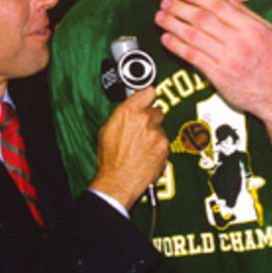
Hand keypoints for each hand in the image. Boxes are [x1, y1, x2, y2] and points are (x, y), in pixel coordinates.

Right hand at [90, 86, 168, 208]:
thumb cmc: (110, 159)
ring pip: (161, 128)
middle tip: (142, 132)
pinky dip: (158, 147)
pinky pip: (164, 142)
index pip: (148, 92)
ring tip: (142, 148)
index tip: (149, 98)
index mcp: (128, 112)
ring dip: (154, 135)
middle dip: (151, 120)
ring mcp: (156, 132)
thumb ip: (122, 117)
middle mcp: (144, 119)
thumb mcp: (107, 131)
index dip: (148, 97)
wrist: (119, 180)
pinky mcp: (164, 146)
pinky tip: (148, 154)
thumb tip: (129, 112)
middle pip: (157, 111)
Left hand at [155, 0, 271, 123]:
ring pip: (194, 37)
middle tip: (165, 2)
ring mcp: (228, 59)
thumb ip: (245, 13)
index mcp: (252, 28)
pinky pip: (194, 58)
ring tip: (160, 18)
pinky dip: (177, 47)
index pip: (219, 7)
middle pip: (203, 19)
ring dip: (174, 25)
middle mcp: (239, 42)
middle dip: (180, 8)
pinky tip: (166, 40)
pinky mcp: (219, 76)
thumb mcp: (268, 33)